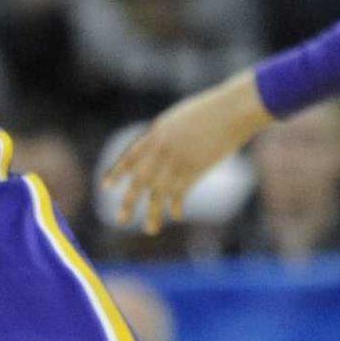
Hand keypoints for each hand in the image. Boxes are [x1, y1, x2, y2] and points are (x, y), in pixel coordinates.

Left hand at [105, 74, 273, 234]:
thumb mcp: (181, 119)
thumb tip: (160, 153)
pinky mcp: (196, 168)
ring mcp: (178, 160)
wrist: (233, 109)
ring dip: (153, 213)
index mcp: (156, 133)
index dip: (117, 172)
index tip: (106, 187)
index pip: (130, 157)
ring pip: (159, 192)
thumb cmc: (212, 109)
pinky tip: (175, 215)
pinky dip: (176, 205)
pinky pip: (181, 192)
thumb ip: (167, 135)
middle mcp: (162, 149)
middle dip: (129, 202)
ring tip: (149, 230)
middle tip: (120, 220)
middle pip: (140, 180)